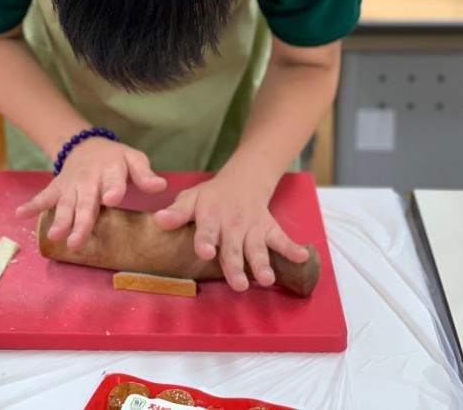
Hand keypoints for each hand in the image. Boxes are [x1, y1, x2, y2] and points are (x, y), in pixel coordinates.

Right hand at [16, 139, 166, 249]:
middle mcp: (89, 180)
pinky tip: (21, 214)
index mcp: (111, 170)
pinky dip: (32, 205)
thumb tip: (161, 186)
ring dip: (58, 220)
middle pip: (86, 202)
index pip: (114, 181)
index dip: (113, 189)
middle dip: (82, 221)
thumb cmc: (116, 159)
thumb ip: (145, 174)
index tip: (112, 198)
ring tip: (55, 235)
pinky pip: (44, 196)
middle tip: (77, 240)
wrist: (87, 145)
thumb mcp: (134, 159)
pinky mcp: (57, 188)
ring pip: (65, 204)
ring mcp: (71, 185)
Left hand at [153, 169, 308, 291]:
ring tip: (266, 279)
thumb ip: (176, 212)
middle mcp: (232, 224)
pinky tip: (303, 257)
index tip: (206, 252)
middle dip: (236, 265)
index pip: (206, 230)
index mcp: (210, 216)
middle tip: (238, 284)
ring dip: (263, 263)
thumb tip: (159, 221)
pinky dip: (293, 248)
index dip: (206, 240)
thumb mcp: (191, 198)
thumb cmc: (211, 196)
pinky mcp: (269, 228)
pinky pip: (282, 239)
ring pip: (258, 247)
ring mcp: (253, 227)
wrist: (243, 179)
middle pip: (234, 247)